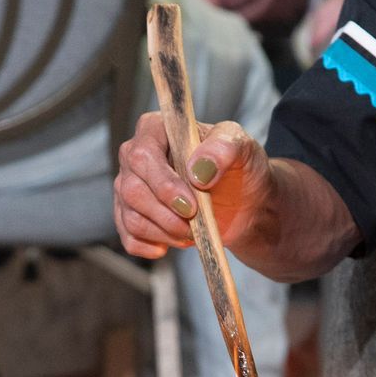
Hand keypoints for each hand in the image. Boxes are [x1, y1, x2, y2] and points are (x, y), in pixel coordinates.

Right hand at [114, 110, 273, 259]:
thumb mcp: (242, 147)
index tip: (190, 205)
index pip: (142, 155)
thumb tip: (198, 169)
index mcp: (156, 130)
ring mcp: (130, 189)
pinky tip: (175, 242)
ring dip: (164, 232)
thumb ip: (223, 148)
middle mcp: (136, 157)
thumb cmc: (239, 168)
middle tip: (195, 221)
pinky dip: (152, 247)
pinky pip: (129, 239)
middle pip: (132, 190)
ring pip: (131, 218)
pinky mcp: (133, 217)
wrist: (246, 202)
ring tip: (192, 232)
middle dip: (165, 214)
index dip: (163, 184)